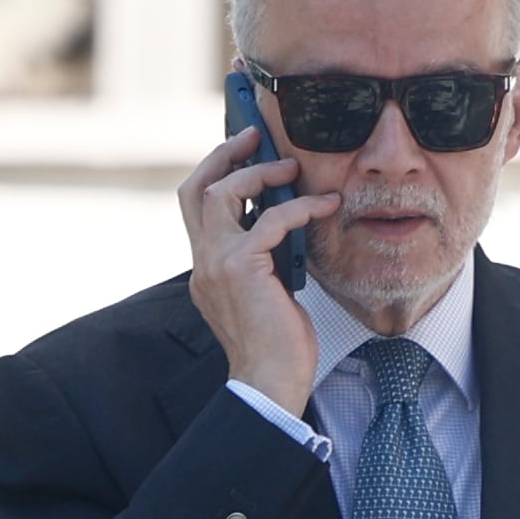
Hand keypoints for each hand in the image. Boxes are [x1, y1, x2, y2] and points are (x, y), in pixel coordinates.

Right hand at [178, 126, 341, 412]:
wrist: (271, 382)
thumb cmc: (275, 344)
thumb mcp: (266, 290)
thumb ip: (264, 257)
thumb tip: (284, 223)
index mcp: (205, 266)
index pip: (195, 206)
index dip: (213, 171)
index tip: (239, 150)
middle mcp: (203, 261)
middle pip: (195, 188)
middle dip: (223, 155)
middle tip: (253, 135)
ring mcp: (216, 264)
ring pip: (221, 194)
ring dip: (257, 173)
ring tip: (290, 168)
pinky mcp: (241, 269)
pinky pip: (270, 220)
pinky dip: (299, 207)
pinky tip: (325, 206)